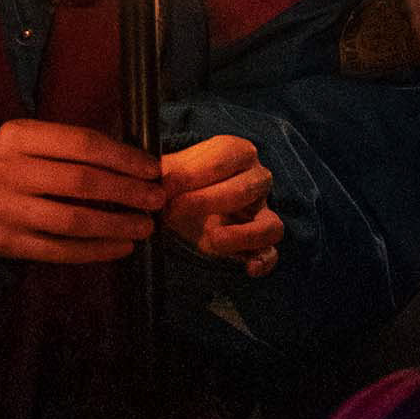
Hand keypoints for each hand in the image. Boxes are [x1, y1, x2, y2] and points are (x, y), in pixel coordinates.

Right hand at [0, 120, 164, 265]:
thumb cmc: (19, 162)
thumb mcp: (37, 141)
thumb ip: (78, 148)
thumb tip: (138, 165)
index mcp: (17, 135)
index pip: (82, 144)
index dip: (123, 157)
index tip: (152, 169)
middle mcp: (5, 170)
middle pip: (80, 182)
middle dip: (126, 191)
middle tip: (156, 199)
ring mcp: (3, 209)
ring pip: (72, 220)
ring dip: (116, 225)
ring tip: (144, 226)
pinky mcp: (4, 242)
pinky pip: (59, 250)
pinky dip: (95, 250)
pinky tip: (120, 247)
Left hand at [160, 133, 282, 277]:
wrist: (186, 206)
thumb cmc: (181, 183)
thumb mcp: (171, 172)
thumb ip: (162, 172)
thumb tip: (147, 175)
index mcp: (236, 152)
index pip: (224, 158)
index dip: (193, 173)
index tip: (165, 187)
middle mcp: (257, 178)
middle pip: (245, 189)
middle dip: (207, 201)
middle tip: (174, 210)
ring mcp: (263, 211)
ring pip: (269, 223)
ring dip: (241, 234)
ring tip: (213, 239)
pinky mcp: (261, 242)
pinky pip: (272, 252)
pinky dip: (263, 261)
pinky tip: (248, 267)